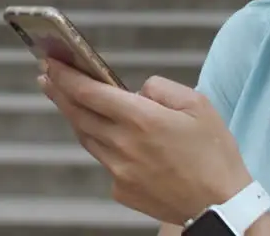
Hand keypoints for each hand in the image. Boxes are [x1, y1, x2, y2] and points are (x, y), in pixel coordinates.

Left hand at [39, 59, 252, 225]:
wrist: (222, 206)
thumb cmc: (214, 154)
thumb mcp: (197, 104)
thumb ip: (160, 88)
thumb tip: (136, 90)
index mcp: (141, 119)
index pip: (88, 91)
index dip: (65, 75)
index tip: (50, 62)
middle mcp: (123, 144)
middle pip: (78, 113)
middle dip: (59, 91)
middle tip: (47, 75)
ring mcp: (119, 170)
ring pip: (86, 137)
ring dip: (75, 116)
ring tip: (68, 99)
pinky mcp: (122, 190)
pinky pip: (105, 161)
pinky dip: (103, 145)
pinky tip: (110, 137)